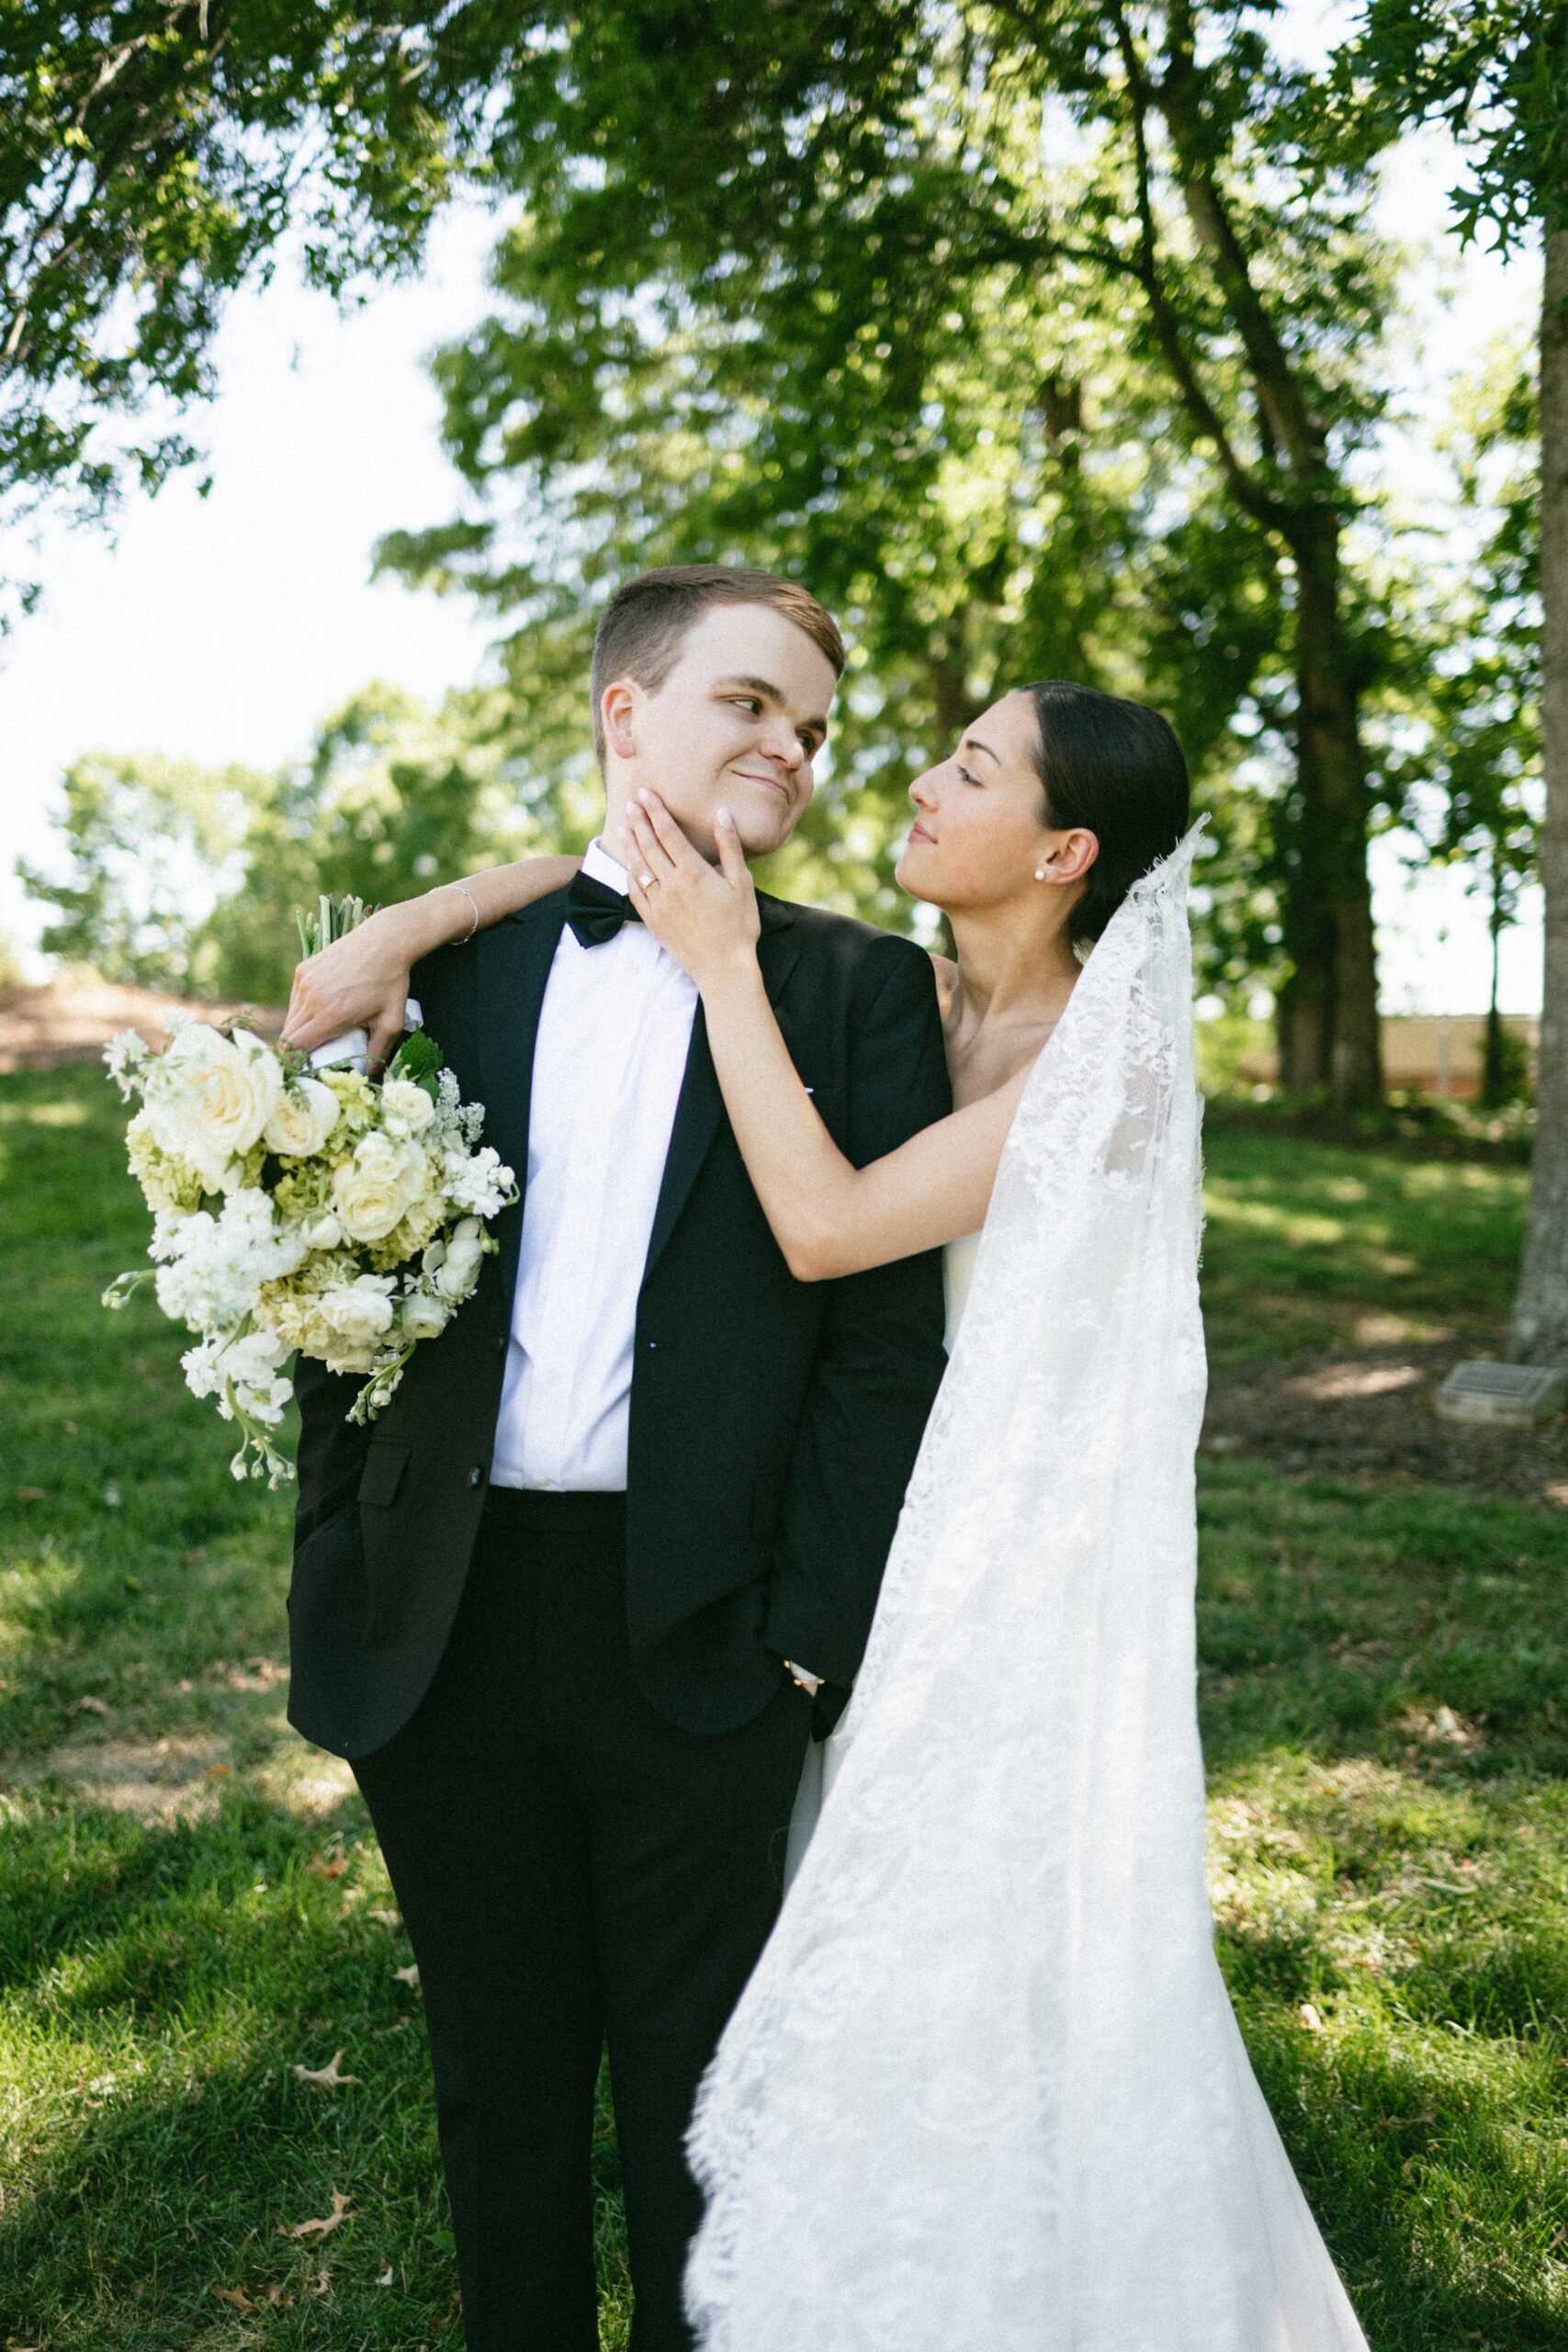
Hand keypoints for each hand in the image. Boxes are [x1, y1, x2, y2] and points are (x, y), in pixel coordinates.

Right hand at [281, 905, 422, 1064]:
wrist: (385, 941)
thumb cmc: (391, 983)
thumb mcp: (391, 1022)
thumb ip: (378, 1053)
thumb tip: (369, 1077)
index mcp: (332, 1015)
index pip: (296, 1048)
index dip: (295, 1062)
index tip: (303, 1069)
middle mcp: (312, 999)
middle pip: (288, 1036)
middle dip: (295, 1050)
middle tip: (309, 1057)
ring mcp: (305, 982)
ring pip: (290, 1017)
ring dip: (298, 1029)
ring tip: (316, 1034)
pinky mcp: (302, 969)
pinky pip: (294, 999)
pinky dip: (302, 1009)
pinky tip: (320, 1009)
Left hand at [620, 793, 760, 987]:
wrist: (724, 968)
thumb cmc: (739, 926)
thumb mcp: (742, 883)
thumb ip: (729, 847)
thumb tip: (722, 814)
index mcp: (693, 872)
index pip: (668, 833)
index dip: (656, 811)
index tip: (646, 794)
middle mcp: (671, 885)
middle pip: (649, 845)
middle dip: (639, 821)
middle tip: (630, 802)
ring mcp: (659, 903)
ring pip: (638, 866)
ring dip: (630, 844)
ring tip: (624, 826)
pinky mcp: (653, 920)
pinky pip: (635, 891)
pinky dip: (630, 874)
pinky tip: (630, 864)